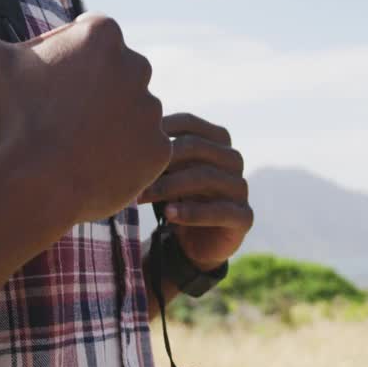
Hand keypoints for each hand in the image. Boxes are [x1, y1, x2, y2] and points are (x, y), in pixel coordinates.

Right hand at [0, 13, 170, 224]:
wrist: (37, 180)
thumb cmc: (16, 116)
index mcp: (102, 36)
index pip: (91, 38)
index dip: (68, 59)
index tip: (50, 83)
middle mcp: (136, 66)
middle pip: (119, 73)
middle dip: (97, 90)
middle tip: (64, 116)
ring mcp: (151, 110)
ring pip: (133, 112)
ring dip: (115, 124)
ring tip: (79, 145)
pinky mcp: (158, 149)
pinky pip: (145, 151)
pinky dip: (127, 158)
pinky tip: (96, 166)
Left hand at [139, 113, 252, 269]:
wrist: (195, 242)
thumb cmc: (178, 197)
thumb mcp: (168, 171)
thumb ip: (157, 150)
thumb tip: (123, 127)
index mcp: (218, 141)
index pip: (190, 124)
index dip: (161, 130)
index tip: (132, 141)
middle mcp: (233, 160)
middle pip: (198, 148)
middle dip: (164, 159)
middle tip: (133, 174)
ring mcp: (240, 188)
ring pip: (208, 177)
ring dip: (171, 186)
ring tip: (142, 196)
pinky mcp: (244, 217)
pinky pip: (220, 211)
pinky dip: (192, 212)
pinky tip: (169, 214)